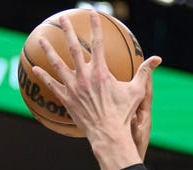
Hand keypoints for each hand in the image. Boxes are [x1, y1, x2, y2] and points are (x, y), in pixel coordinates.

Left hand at [33, 12, 160, 169]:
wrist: (108, 134)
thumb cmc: (124, 113)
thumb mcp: (137, 91)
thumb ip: (145, 72)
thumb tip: (158, 59)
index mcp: (101, 71)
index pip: (98, 42)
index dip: (95, 26)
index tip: (92, 13)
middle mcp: (84, 76)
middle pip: (73, 48)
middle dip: (68, 30)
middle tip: (63, 18)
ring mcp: (73, 88)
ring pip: (57, 64)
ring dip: (48, 50)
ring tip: (41, 39)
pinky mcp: (66, 100)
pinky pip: (52, 85)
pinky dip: (43, 76)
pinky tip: (34, 68)